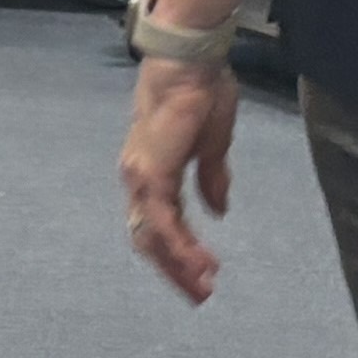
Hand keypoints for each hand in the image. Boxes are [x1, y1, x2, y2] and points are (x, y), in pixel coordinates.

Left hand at [120, 53, 240, 302]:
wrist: (192, 62)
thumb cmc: (203, 93)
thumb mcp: (213, 145)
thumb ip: (212, 179)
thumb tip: (218, 210)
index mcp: (152, 172)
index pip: (159, 223)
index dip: (178, 251)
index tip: (203, 275)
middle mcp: (139, 179)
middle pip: (150, 239)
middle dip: (175, 270)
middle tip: (200, 295)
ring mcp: (140, 177)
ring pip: (153, 237)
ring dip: (179, 265)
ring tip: (204, 286)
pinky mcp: (150, 174)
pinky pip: (164, 222)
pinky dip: (181, 247)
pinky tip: (201, 264)